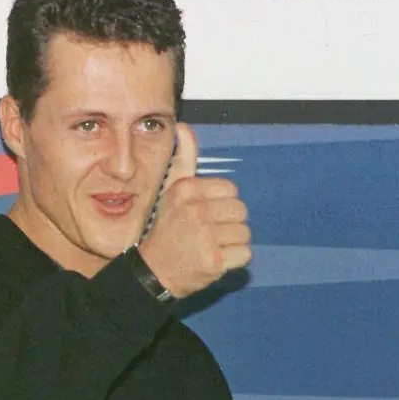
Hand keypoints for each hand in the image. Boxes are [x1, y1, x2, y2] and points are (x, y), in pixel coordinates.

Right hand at [137, 122, 250, 298]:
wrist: (153, 272)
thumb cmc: (166, 231)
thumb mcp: (171, 191)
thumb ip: (183, 159)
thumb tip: (184, 127)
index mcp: (187, 190)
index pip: (231, 190)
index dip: (221, 205)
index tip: (203, 216)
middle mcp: (196, 210)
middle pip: (241, 211)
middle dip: (229, 224)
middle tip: (208, 234)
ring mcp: (205, 236)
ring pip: (245, 233)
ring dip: (232, 243)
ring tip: (210, 247)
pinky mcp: (214, 260)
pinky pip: (245, 254)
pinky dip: (234, 260)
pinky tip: (215, 260)